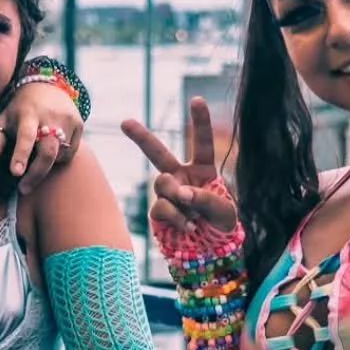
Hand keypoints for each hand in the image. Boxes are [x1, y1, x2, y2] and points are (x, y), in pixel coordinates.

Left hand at [0, 81, 83, 193]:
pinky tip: (50, 148)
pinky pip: (70, 154)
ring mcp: (68, 120)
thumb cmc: (19, 109)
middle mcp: (51, 116)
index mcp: (28, 114)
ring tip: (35, 156)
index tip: (15, 172)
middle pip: (48, 152)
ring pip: (59, 156)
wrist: (47, 86)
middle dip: (36, 174)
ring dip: (46, 164)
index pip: (26, 136)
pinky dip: (59, 158)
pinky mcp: (79, 125)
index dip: (21, 154)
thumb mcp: (3, 120)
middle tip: (23, 189)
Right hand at [121, 97, 239, 233]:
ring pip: (162, 184)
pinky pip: (161, 208)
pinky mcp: (158, 211)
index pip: (201, 142)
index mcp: (203, 169)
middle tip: (125, 122)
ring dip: (178, 198)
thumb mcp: (224, 210)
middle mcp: (181, 176)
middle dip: (141, 137)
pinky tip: (188, 226)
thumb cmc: (222, 224)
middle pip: (158, 153)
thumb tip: (180, 193)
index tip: (197, 99)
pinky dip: (177, 217)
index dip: (199, 121)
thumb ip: (205, 198)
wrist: (209, 249)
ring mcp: (167, 193)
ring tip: (194, 217)